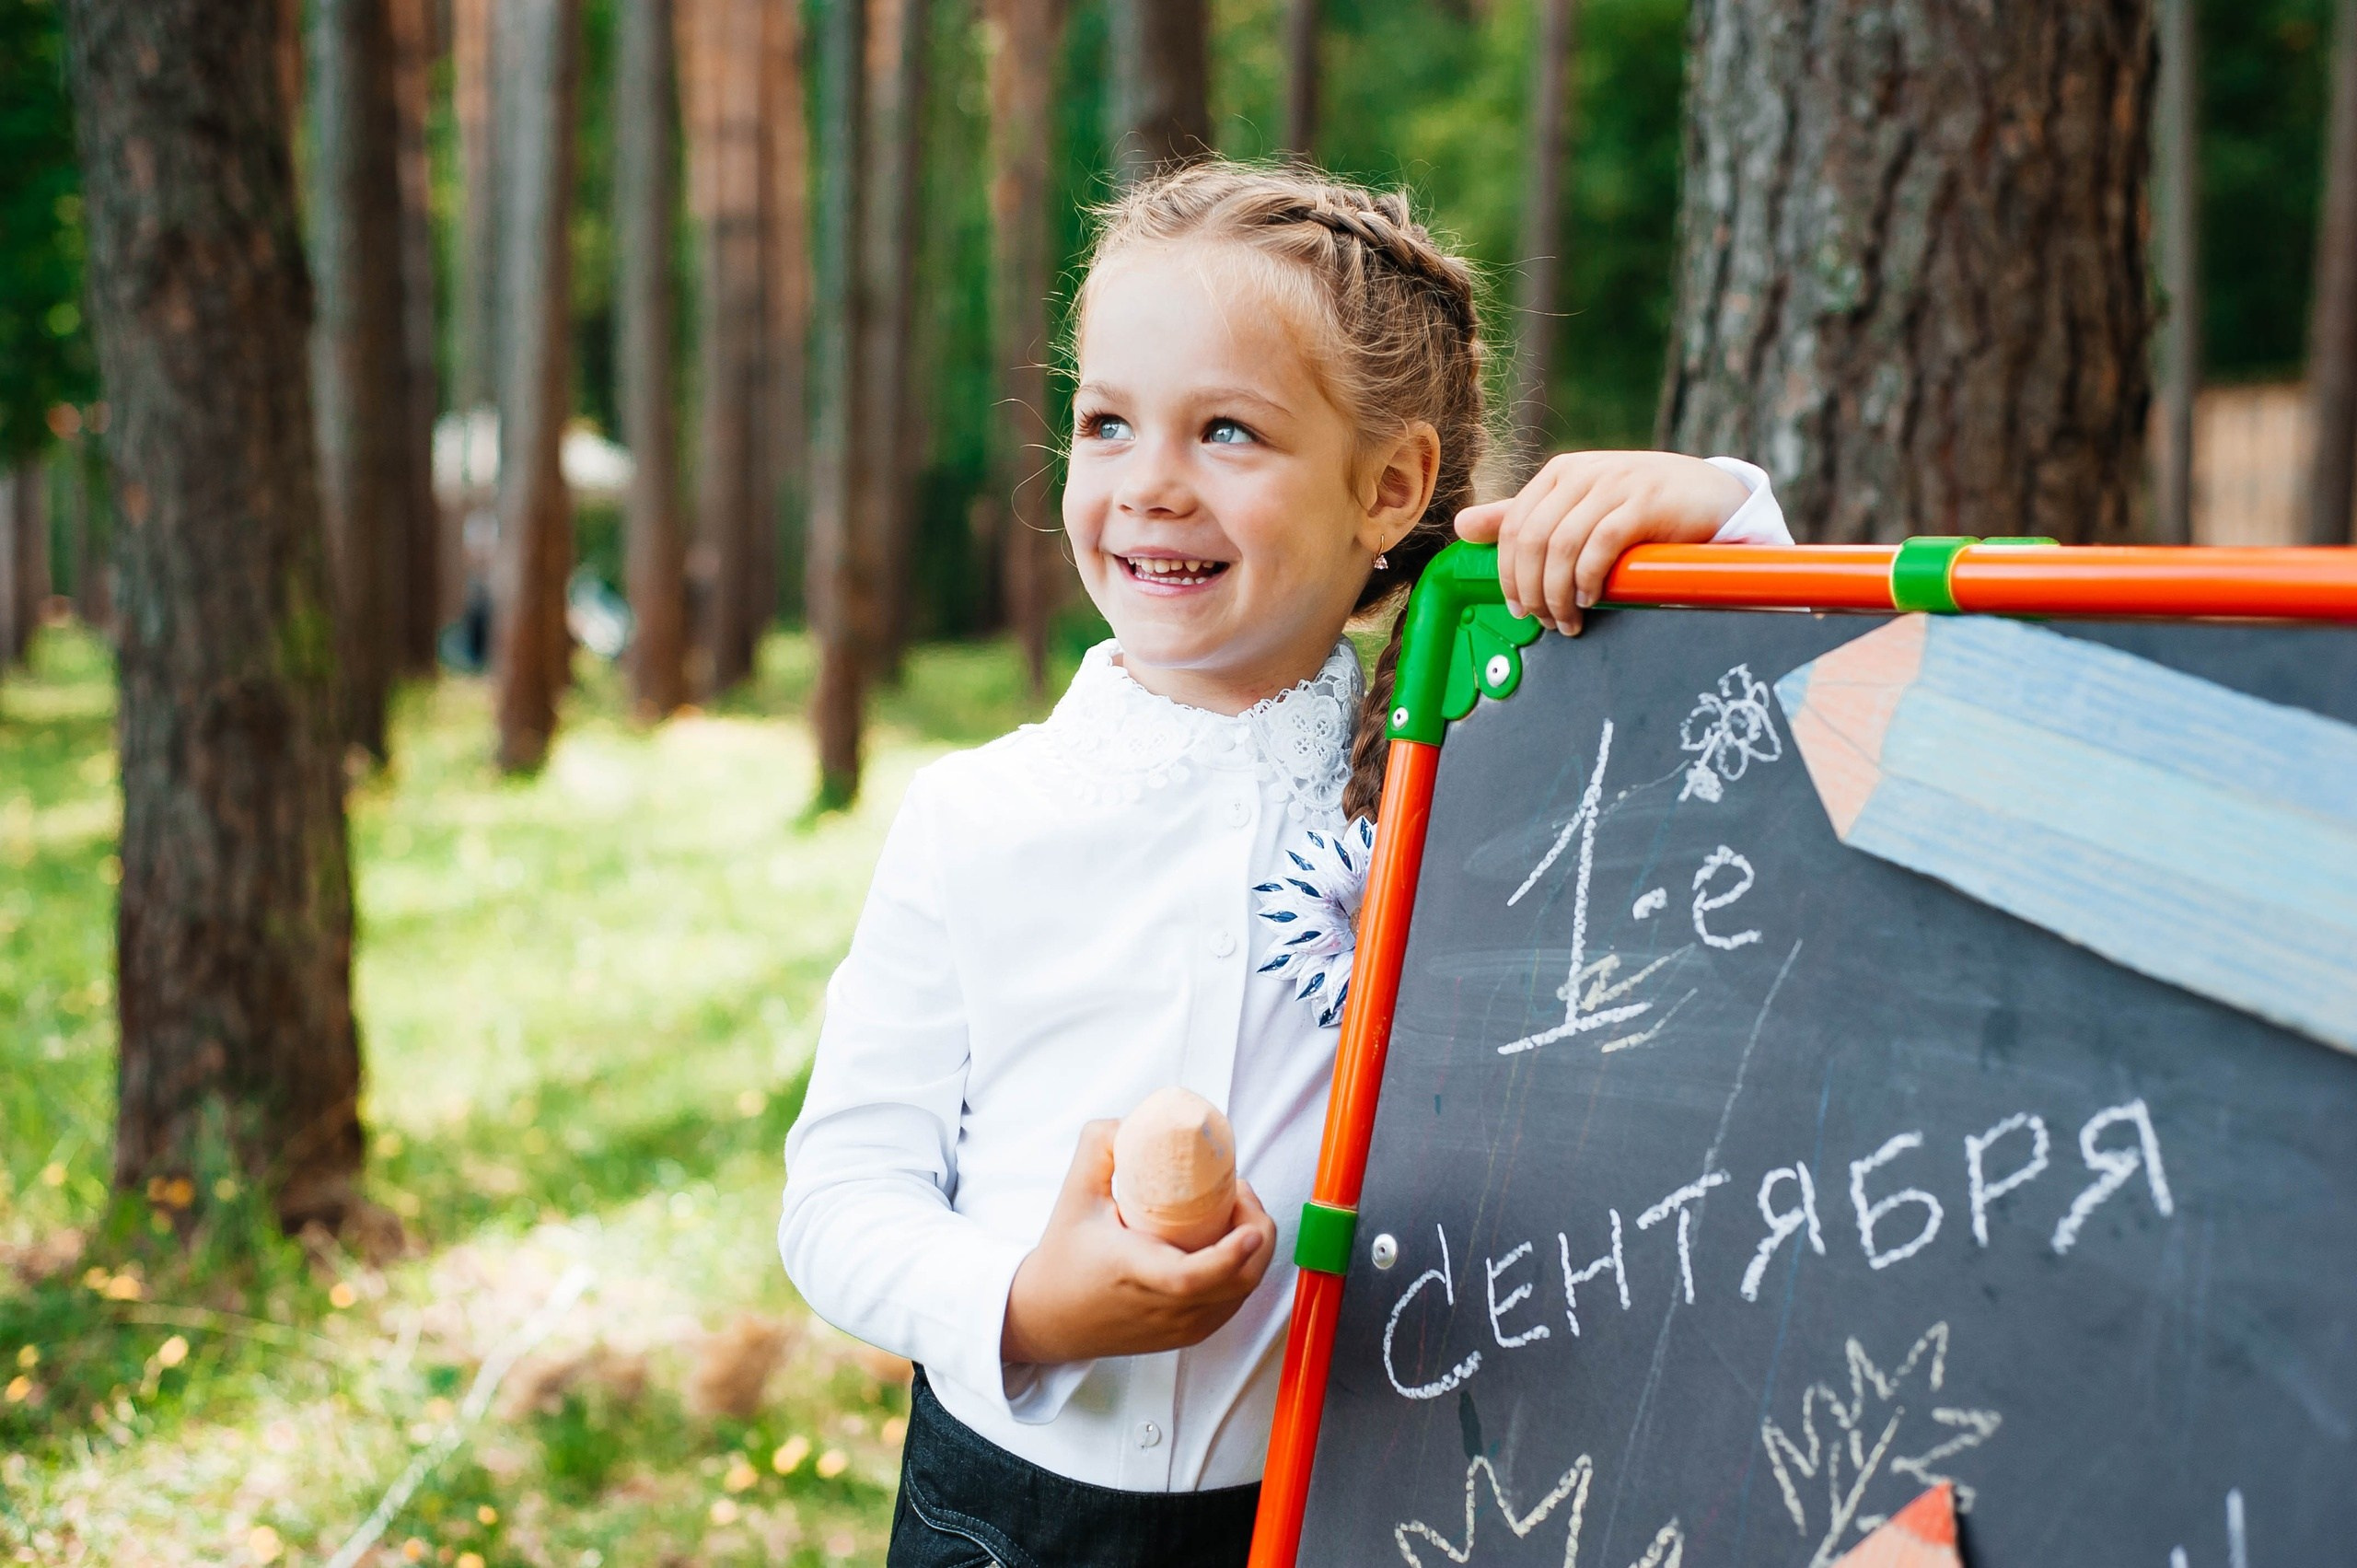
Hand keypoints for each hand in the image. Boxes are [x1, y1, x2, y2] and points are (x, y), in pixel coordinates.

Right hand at [1001, 1120, 1277, 1364]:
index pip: (1191, 1277)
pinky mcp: (1187, 1335)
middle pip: (1237, 1283)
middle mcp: (1163, 1308)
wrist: (1050, 1317)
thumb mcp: (1074, 1195)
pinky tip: (1231, 1243)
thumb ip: (1099, 1147)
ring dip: (1254, 1251)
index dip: (1229, 1254)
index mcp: (1135, 1273)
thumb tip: (1134, 1120)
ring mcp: (1180, 1327)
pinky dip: (1243, 1271)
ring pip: (1242, 1293)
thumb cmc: (1064, 1256)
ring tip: (1237, 1211)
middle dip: (1257, 1233)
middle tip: (1241, 1193)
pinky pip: (1232, 1303)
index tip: (1248, 1225)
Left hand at [1454, 451, 1751, 634]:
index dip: (1507, 575)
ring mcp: (1615, 483)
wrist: (1709, 495)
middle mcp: (1582, 473)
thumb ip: (1521, 516)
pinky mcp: (1646, 502)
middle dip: (1529, 590)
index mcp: (1558, 474)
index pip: (1512, 527)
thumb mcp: (1576, 506)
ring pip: (1561, 546)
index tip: (1518, 610)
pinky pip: (1600, 545)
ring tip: (1567, 621)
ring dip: (1557, 594)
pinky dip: (1588, 579)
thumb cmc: (1639, 507)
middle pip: (1531, 539)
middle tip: (1543, 623)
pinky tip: (1591, 599)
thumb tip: (1461, 525)